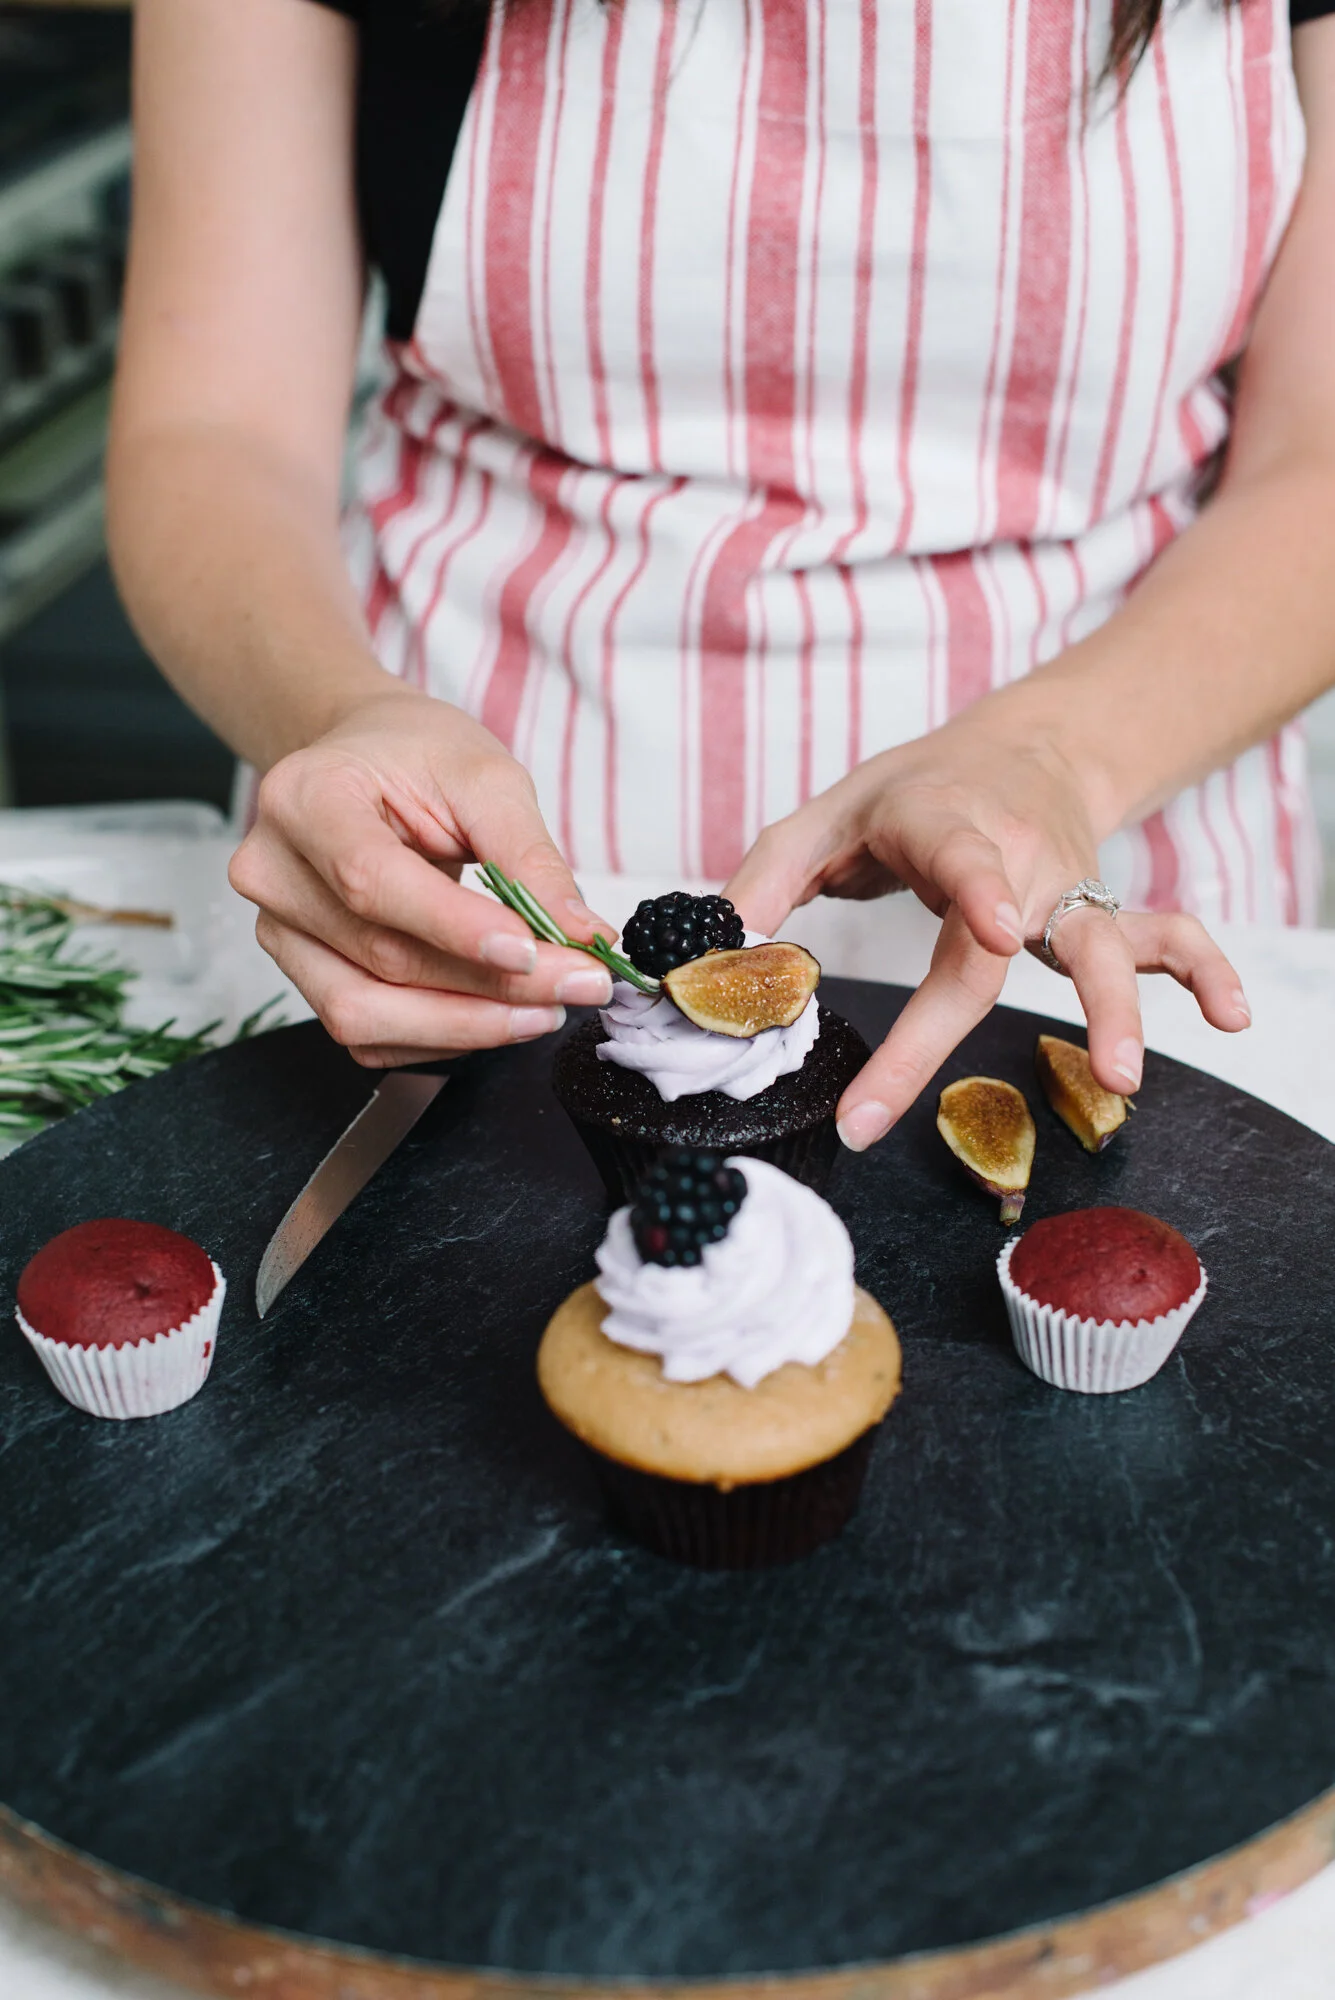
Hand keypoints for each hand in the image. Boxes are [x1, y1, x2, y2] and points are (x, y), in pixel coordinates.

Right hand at [229, 687, 613, 1064]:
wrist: (366, 758)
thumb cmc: (415, 754)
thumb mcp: (485, 777)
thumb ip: (529, 856)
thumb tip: (581, 934)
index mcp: (305, 798)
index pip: (371, 881)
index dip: (454, 928)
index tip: (533, 950)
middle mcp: (274, 871)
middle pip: (380, 958)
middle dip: (491, 985)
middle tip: (579, 985)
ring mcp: (281, 930)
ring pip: (366, 1014)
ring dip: (467, 1026)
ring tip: (546, 1008)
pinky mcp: (304, 973)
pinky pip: (369, 1035)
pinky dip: (442, 1036)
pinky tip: (498, 1014)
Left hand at [723, 713, 1250, 1149]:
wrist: (1023, 748)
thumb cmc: (913, 792)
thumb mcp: (827, 812)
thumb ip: (768, 876)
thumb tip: (718, 951)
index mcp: (938, 825)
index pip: (957, 856)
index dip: (976, 887)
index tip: (987, 925)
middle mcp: (1012, 861)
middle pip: (1000, 947)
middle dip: (948, 1031)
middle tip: (903, 1104)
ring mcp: (1064, 892)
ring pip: (1102, 947)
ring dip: (1120, 1008)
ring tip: (1122, 1077)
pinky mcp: (1096, 916)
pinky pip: (1160, 940)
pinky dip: (1201, 973)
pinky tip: (1232, 1017)